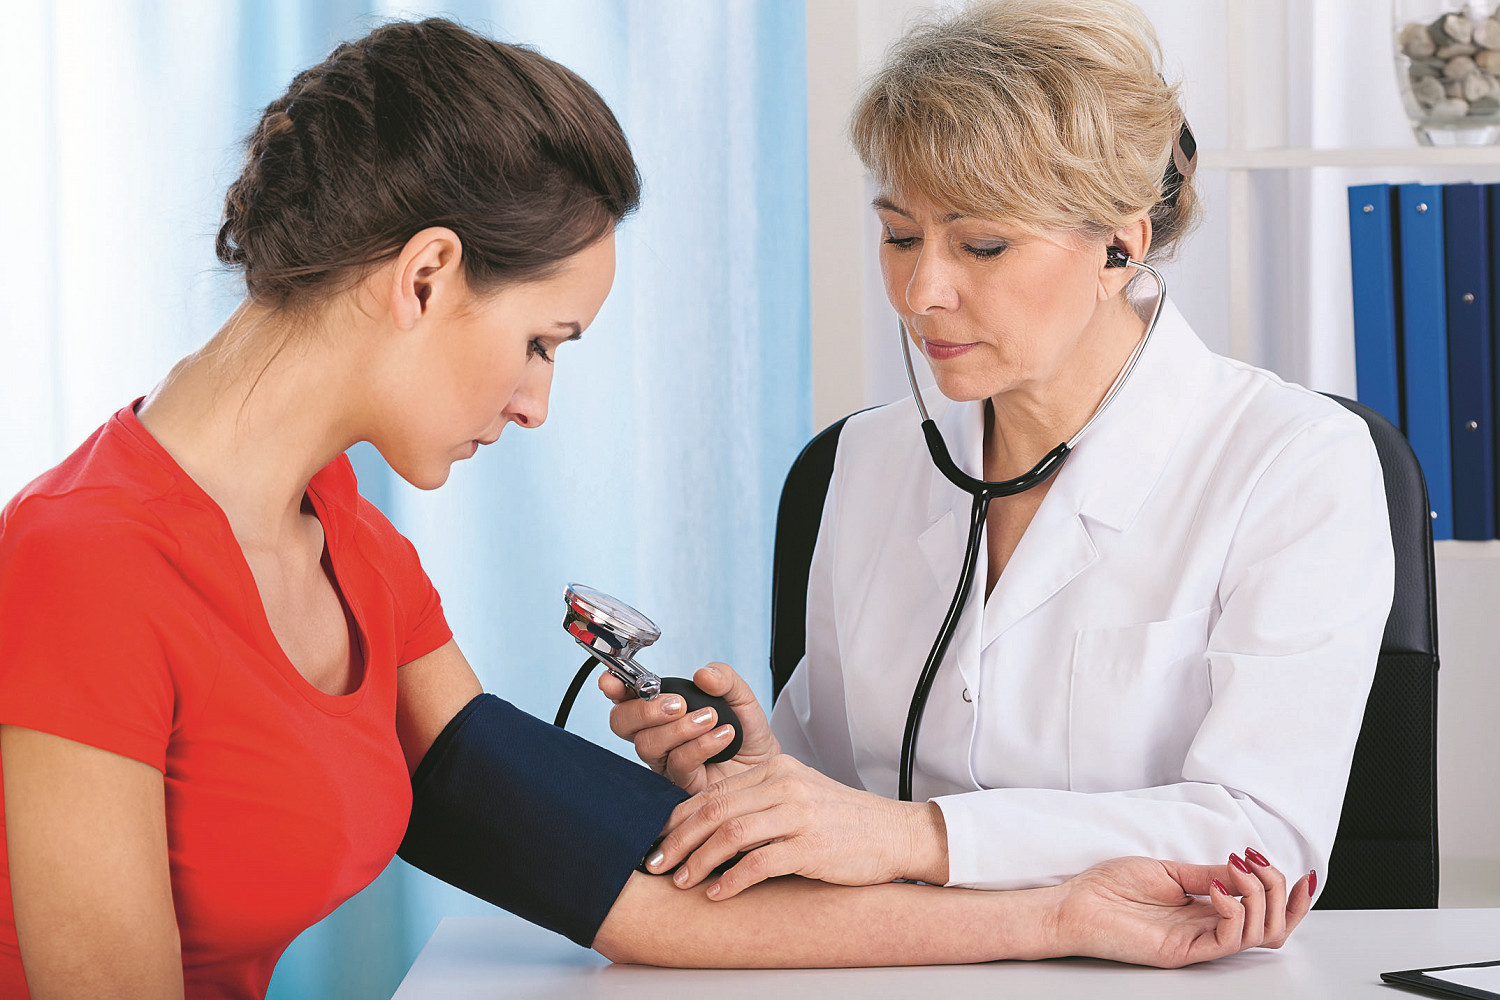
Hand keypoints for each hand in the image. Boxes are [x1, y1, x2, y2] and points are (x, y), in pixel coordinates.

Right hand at [602, 661, 779, 794]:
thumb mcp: (741, 696)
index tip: (612, 681)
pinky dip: (701, 745)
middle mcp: (656, 735)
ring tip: (712, 718)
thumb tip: (703, 674)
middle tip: (678, 704)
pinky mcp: (680, 783)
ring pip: (647, 744)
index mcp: (662, 709)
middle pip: (621, 723)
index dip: (613, 687)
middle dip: (645, 709)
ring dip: (680, 728)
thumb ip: (724, 679)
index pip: (625, 697)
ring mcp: (664, 761)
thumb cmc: (746, 732)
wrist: (766, 767)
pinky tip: (724, 736)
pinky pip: (677, 763)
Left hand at [643, 754, 946, 895]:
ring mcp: (799, 814)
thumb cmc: (844, 821)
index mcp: (776, 770)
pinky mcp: (812, 845)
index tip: (658, 840)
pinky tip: (718, 893)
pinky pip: (760, 862)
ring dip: (699, 860)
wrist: (895, 833)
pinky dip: (733, 879)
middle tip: (656, 863)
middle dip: (678, 839)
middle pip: (714, 809)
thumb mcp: (798, 797)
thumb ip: (758, 803)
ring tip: (681, 881)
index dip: (678, 817)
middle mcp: (784, 786)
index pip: (713, 790)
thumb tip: (707, 827)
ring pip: (730, 832)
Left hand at [1052, 851, 1313, 967]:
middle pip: (1273, 928)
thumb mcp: (1168, 870)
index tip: (1302, 872)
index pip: (1264, 912)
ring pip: (1259, 936)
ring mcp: (1198, 943)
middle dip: (1282, 894)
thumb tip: (1246, 865)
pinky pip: (1227, 940)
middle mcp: (1208, 928)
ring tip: (1238, 868)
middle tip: (1262, 865)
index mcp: (1207, 909)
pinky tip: (1216, 888)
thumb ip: (1209, 872)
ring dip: (1260, 897)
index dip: (1290, 897)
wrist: (1073, 905)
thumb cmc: (1109, 887)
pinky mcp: (1184, 952)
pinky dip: (1233, 911)